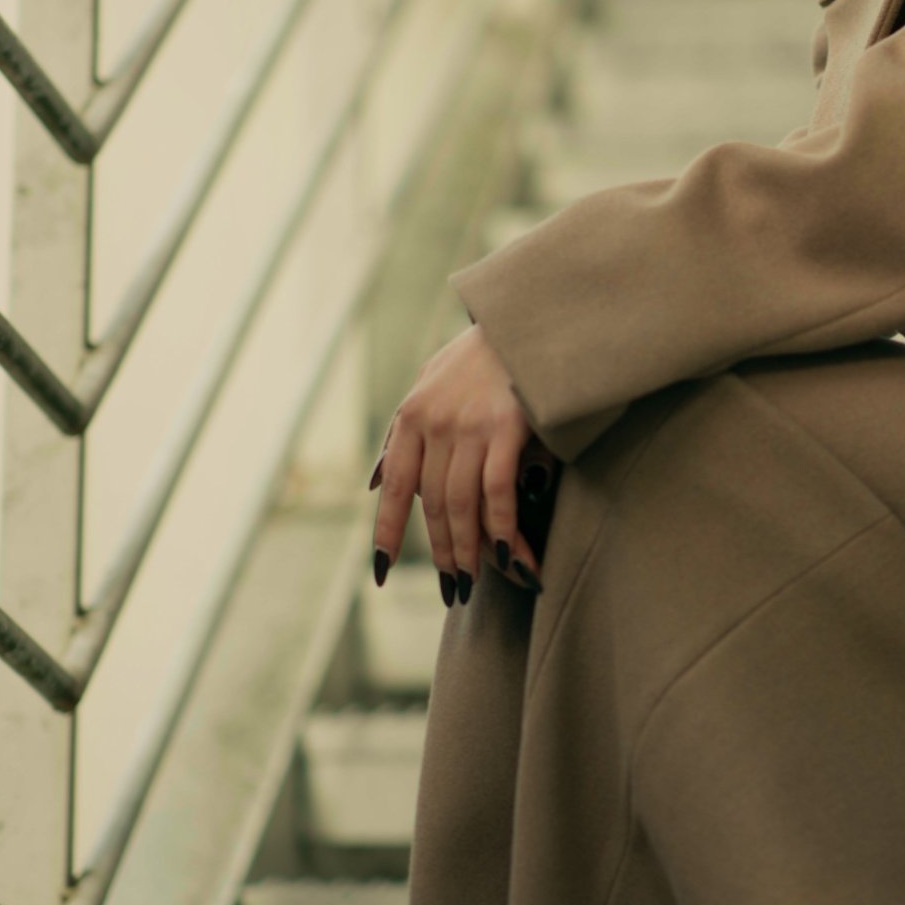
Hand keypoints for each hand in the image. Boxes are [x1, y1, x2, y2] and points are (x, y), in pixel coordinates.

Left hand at [370, 325, 556, 597]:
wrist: (530, 317)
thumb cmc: (485, 353)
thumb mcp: (431, 380)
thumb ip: (406, 430)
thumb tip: (374, 481)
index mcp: (411, 416)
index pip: (393, 487)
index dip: (386, 532)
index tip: (382, 572)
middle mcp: (434, 423)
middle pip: (432, 504)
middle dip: (441, 551)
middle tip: (452, 587)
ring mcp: (470, 425)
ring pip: (461, 504)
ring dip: (468, 550)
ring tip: (473, 582)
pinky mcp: (507, 427)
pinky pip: (497, 492)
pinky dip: (499, 528)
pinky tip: (505, 556)